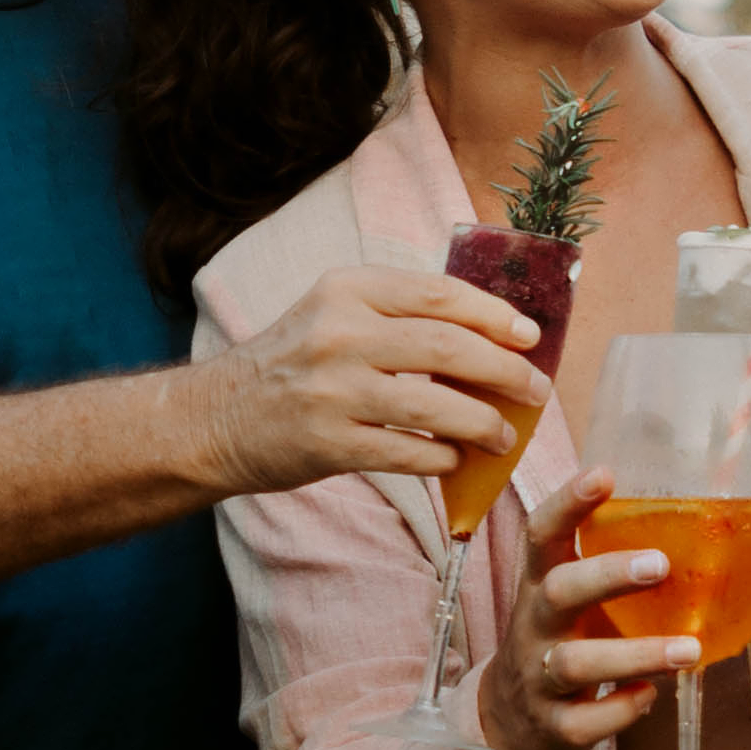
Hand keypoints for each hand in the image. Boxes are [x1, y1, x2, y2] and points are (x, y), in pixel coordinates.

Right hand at [203, 267, 550, 499]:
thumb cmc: (292, 363)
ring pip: (434, 404)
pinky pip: (406, 452)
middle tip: (535, 390)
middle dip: (504, 371)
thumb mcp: (333, 313)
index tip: (530, 336)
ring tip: (505, 436)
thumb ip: (397, 312)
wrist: (215, 419)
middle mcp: (339, 333)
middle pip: (447, 347)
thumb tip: (490, 332)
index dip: (494, 315)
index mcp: (347, 290)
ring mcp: (332, 390)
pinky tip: (457, 459)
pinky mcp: (327, 443)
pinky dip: (441, 457)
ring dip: (483, 423)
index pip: (438, 294)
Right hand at [476, 467, 694, 749]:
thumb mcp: (566, 600)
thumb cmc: (556, 644)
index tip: (603, 474)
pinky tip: (650, 696)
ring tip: (688, 650)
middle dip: (607, 575)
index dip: (567, 502)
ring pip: (576, 663)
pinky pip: (585, 722)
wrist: (505, 728)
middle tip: (660, 565)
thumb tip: (693, 523)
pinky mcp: (553, 728)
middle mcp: (534, 626)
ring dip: (636, 654)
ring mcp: (539, 679)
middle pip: (558, 591)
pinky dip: (622, 709)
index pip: (541, 534)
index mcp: (539, 585)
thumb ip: (607, 566)